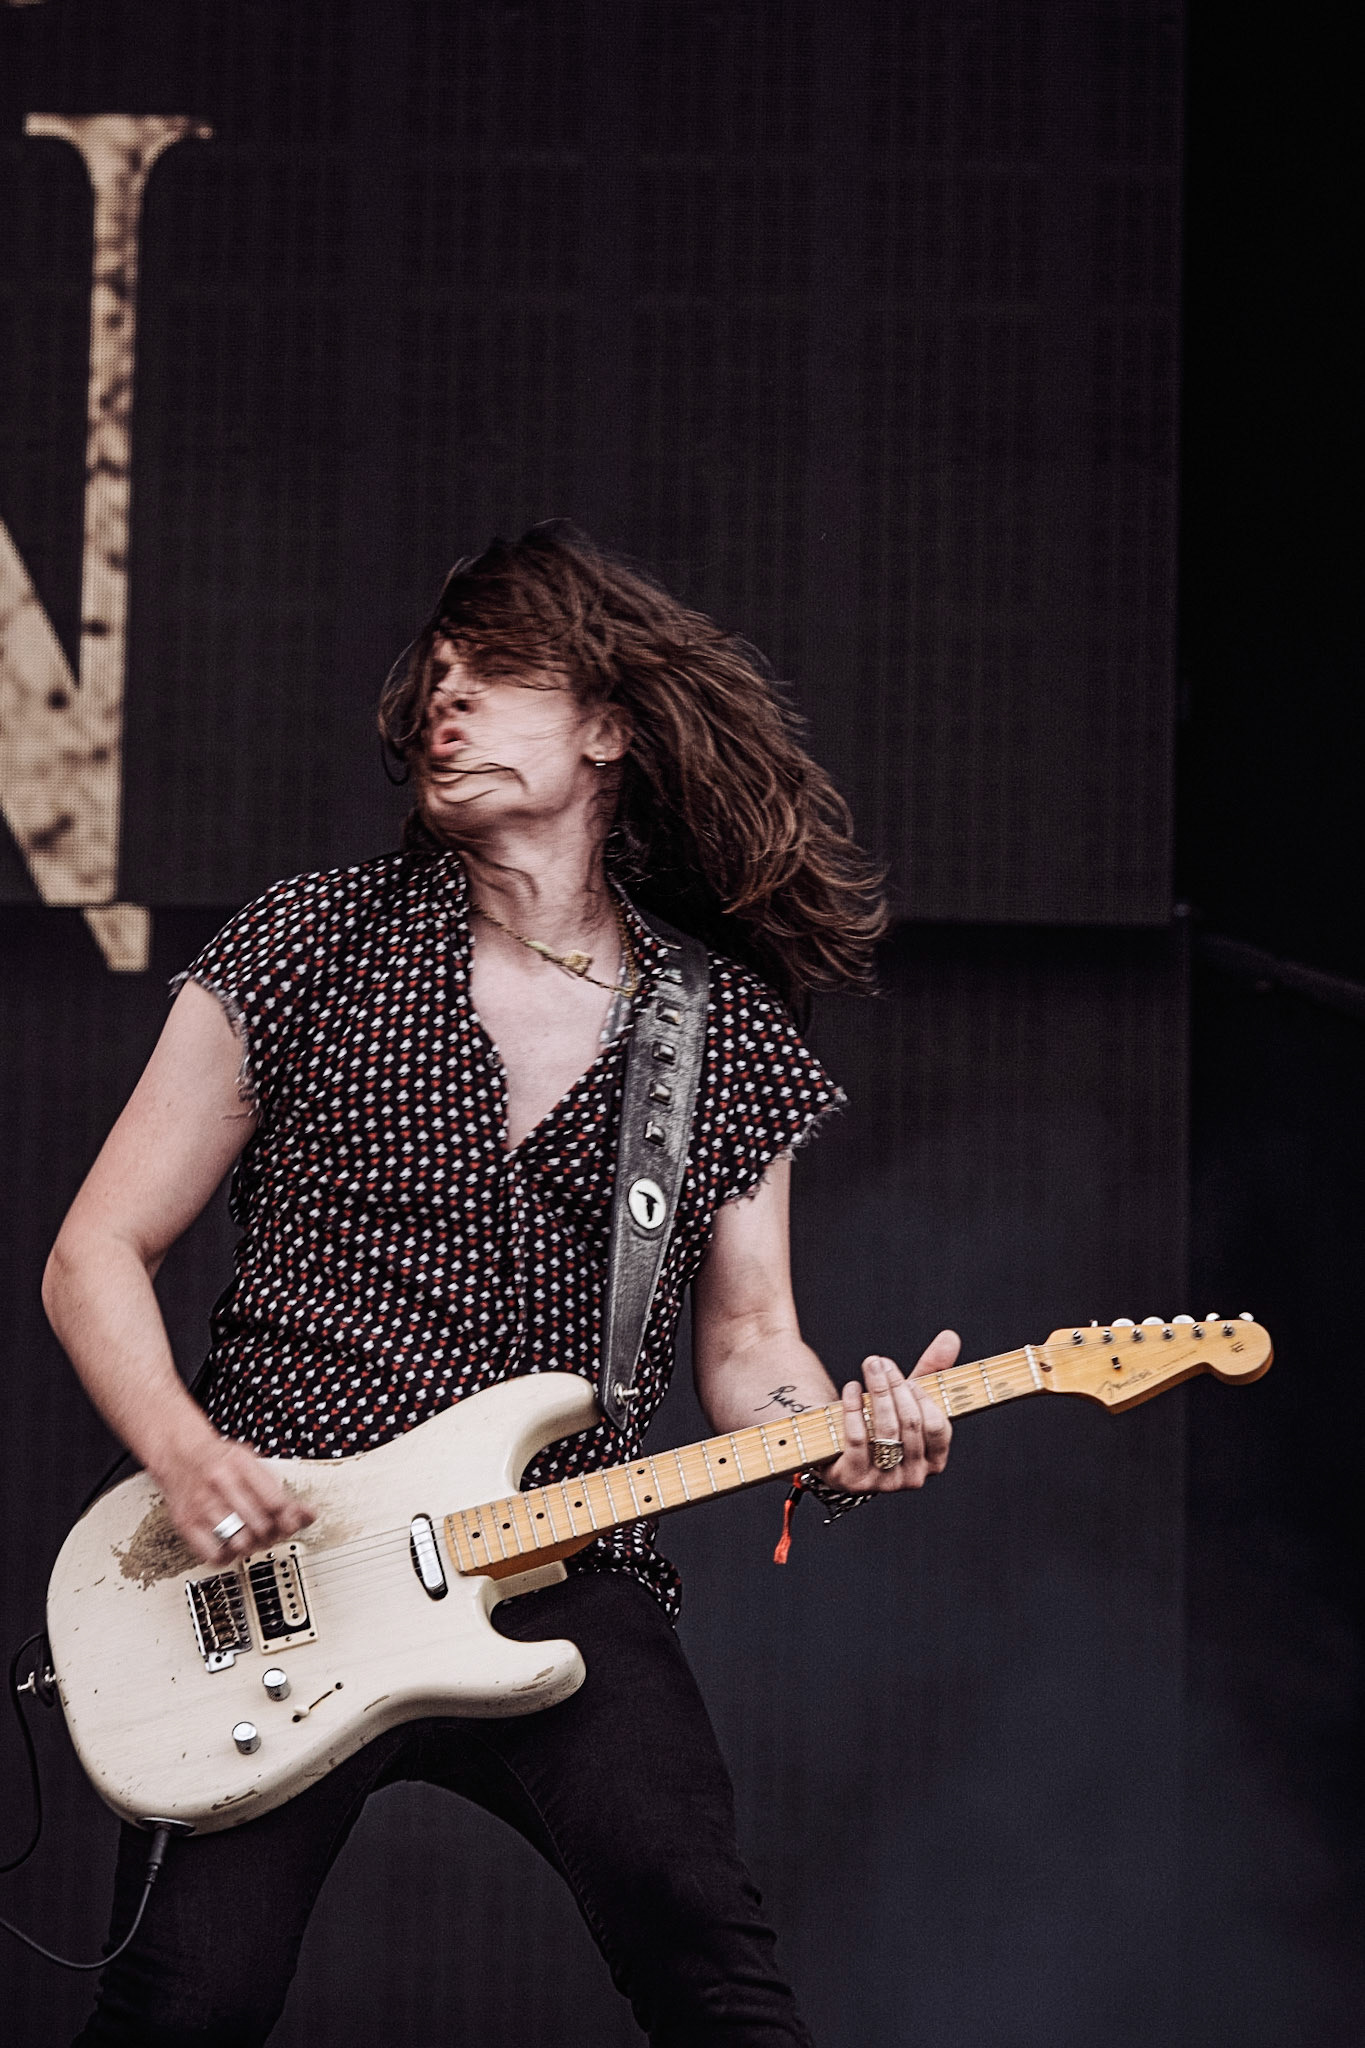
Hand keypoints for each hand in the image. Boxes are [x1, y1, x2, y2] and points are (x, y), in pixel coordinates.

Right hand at [151, 1431, 313, 1564]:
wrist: (179, 1454)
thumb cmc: (219, 1460)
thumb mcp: (252, 1463)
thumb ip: (279, 1489)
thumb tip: (309, 1515)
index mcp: (240, 1463)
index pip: (275, 1502)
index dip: (288, 1518)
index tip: (289, 1520)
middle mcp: (220, 1482)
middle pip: (260, 1524)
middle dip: (273, 1533)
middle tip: (272, 1531)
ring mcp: (201, 1504)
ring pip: (240, 1542)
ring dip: (253, 1546)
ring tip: (253, 1538)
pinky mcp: (186, 1524)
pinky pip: (213, 1555)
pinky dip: (229, 1557)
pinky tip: (231, 1546)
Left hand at [816, 1331, 957, 1493]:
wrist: (836, 1444)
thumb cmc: (880, 1420)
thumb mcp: (908, 1398)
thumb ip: (932, 1370)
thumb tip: (950, 1337)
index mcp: (933, 1462)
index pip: (937, 1427)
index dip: (922, 1398)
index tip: (907, 1377)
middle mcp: (912, 1478)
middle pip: (910, 1424)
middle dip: (896, 1388)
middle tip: (880, 1363)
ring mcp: (883, 1482)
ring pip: (886, 1430)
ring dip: (877, 1392)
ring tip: (870, 1366)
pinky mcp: (853, 1480)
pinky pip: (857, 1439)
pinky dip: (854, 1408)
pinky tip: (852, 1388)